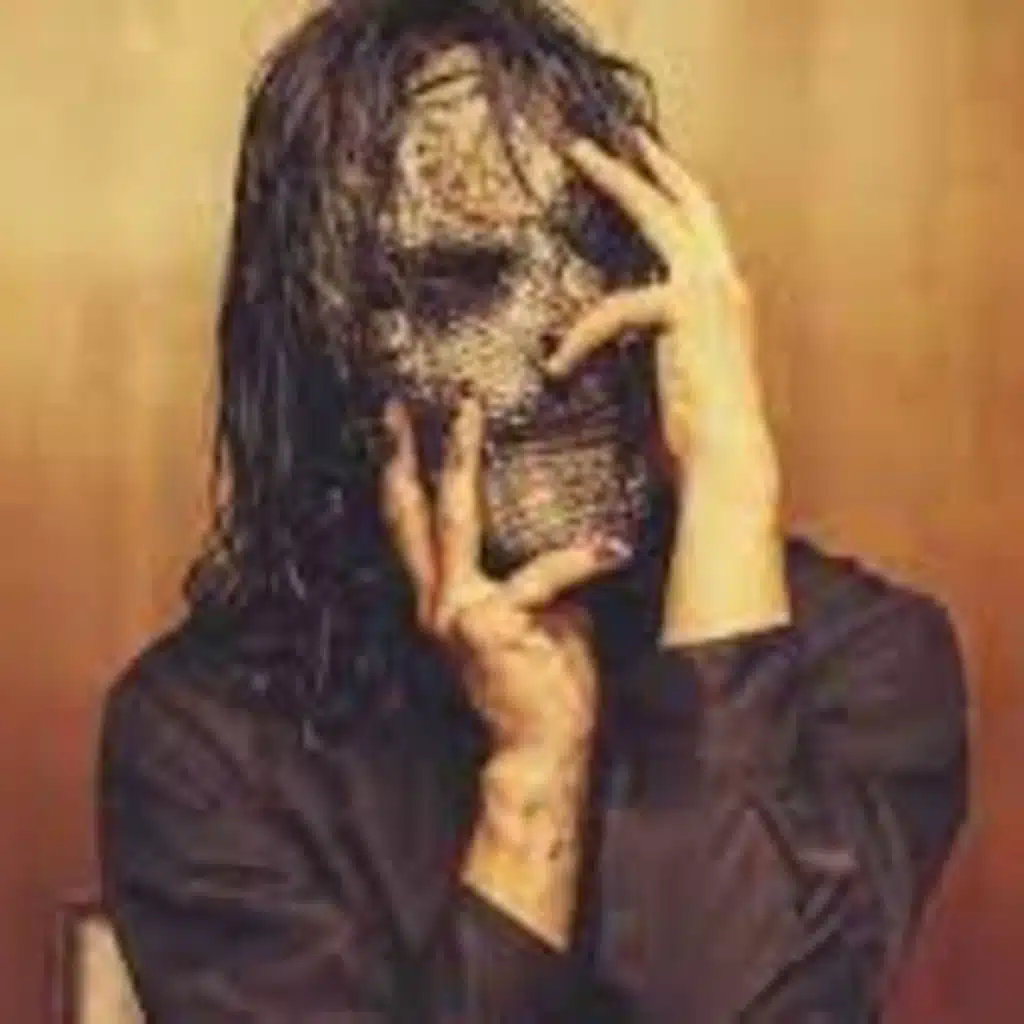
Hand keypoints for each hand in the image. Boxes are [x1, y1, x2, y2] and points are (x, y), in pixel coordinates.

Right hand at [379, 393, 624, 752]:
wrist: (541, 748)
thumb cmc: (542, 681)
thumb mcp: (536, 617)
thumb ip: (533, 575)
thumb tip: (565, 530)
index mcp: (446, 599)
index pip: (415, 528)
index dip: (402, 475)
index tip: (399, 425)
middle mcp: (439, 602)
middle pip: (412, 514)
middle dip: (404, 453)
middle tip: (401, 402)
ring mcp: (458, 613)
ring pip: (452, 522)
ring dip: (459, 462)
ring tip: (468, 415)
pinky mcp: (492, 626)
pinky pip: (539, 576)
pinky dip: (580, 559)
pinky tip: (611, 548)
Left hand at [547, 132, 779, 508]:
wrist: (727, 454)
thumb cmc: (703, 426)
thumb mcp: (677, 369)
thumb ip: (661, 336)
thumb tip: (629, 327)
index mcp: (725, 296)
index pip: (701, 228)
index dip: (675, 192)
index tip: (647, 166)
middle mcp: (727, 282)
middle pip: (687, 202)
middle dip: (649, 165)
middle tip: (615, 139)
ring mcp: (713, 289)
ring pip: (658, 215)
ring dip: (616, 180)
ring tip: (581, 157)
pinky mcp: (688, 308)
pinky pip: (618, 305)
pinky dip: (583, 334)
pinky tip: (560, 363)